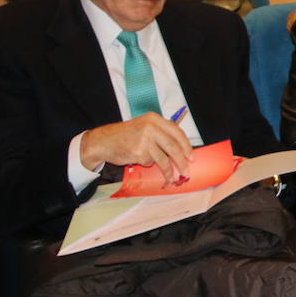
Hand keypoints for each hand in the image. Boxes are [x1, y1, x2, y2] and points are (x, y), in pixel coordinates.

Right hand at [79, 113, 193, 183]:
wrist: (104, 141)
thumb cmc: (126, 135)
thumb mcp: (144, 127)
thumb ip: (161, 134)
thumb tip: (182, 149)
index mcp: (154, 119)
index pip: (177, 132)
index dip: (186, 146)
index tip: (191, 156)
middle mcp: (151, 127)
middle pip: (173, 146)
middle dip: (182, 161)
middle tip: (186, 170)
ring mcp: (144, 139)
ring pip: (164, 158)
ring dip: (169, 170)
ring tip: (172, 177)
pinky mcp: (138, 151)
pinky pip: (149, 162)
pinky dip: (148, 164)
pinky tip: (142, 161)